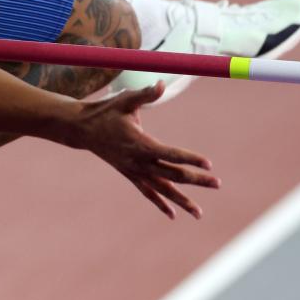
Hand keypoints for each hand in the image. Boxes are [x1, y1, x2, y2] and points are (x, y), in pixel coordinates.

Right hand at [72, 82, 218, 218]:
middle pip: (172, 174)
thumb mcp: (125, 100)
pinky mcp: (129, 174)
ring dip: (181, 201)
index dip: (190, 159)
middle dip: (196, 180)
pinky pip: (147, 192)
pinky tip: (173, 215)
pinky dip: (160, 203)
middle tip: (217, 184)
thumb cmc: (105, 111)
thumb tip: (161, 84)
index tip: (209, 164)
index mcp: (140, 144)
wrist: (81, 129)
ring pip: (162, 189)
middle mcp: (138, 162)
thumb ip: (145, 94)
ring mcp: (133, 171)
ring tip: (199, 214)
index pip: (170, 154)